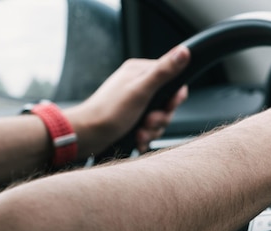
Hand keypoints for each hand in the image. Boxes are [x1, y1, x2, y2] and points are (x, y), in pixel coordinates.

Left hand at [65, 45, 189, 157]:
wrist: (86, 135)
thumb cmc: (109, 112)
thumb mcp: (141, 90)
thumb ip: (163, 72)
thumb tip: (184, 51)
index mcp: (139, 72)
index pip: (172, 79)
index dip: (174, 97)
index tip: (167, 106)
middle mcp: (137, 85)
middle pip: (166, 103)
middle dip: (160, 118)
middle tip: (148, 121)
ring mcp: (134, 103)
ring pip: (158, 118)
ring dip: (152, 130)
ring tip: (139, 133)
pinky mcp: (130, 118)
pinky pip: (148, 128)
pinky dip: (145, 136)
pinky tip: (137, 139)